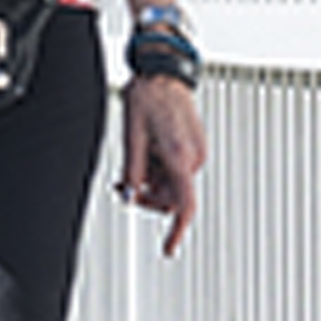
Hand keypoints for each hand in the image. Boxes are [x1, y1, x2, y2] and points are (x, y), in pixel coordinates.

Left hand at [117, 72, 202, 255]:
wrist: (164, 72)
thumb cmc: (148, 98)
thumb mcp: (131, 137)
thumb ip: (132, 171)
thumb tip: (129, 196)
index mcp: (180, 157)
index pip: (183, 205)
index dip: (176, 231)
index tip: (168, 249)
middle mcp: (193, 158)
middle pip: (172, 197)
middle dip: (148, 195)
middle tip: (124, 185)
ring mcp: (196, 151)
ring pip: (172, 183)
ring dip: (152, 180)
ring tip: (134, 161)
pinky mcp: (194, 145)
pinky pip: (176, 169)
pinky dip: (159, 168)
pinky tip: (147, 151)